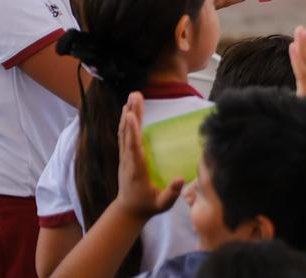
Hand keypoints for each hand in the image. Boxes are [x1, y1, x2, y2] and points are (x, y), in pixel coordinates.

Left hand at [115, 92, 183, 219]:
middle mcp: (128, 161)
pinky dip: (126, 122)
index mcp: (136, 170)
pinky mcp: (125, 156)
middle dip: (132, 114)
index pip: (133, 148)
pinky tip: (128, 110)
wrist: (128, 211)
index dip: (132, 132)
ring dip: (128, 113)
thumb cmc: (148, 206)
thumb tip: (181, 179)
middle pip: (128, 134)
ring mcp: (125, 158)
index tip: (131, 116)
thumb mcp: (162, 204)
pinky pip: (124, 136)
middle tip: (135, 95)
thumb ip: (171, 193)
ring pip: (124, 132)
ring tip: (133, 96)